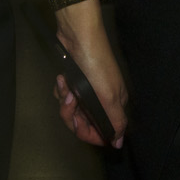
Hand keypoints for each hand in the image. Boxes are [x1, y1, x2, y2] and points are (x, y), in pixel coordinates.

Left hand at [51, 4, 127, 147]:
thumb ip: (115, 121)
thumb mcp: (110, 96)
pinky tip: (62, 78)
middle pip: (82, 122)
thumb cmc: (97, 66)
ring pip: (70, 110)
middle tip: (71, 99)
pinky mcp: (73, 82)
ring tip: (66, 84)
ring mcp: (86, 91)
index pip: (100, 132)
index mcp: (112, 105)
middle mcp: (100, 101)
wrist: (79, 37)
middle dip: (72, 114)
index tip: (79, 122)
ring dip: (65, 99)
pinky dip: (61, 89)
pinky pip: (63, 96)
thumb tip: (119, 143)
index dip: (88, 132)